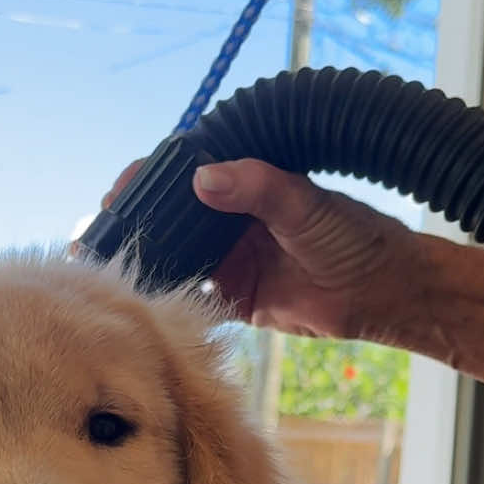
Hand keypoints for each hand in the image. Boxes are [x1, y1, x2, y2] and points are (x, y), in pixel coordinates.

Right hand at [102, 158, 416, 340]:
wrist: (386, 294)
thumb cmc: (355, 237)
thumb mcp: (306, 205)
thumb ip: (257, 189)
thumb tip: (204, 178)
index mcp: (247, 186)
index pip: (185, 176)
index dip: (147, 183)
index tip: (119, 193)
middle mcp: (233, 222)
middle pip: (172, 222)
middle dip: (135, 228)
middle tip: (97, 237)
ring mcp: (233, 261)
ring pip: (178, 262)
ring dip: (146, 266)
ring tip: (108, 274)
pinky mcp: (239, 300)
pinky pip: (196, 301)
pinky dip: (172, 304)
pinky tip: (144, 307)